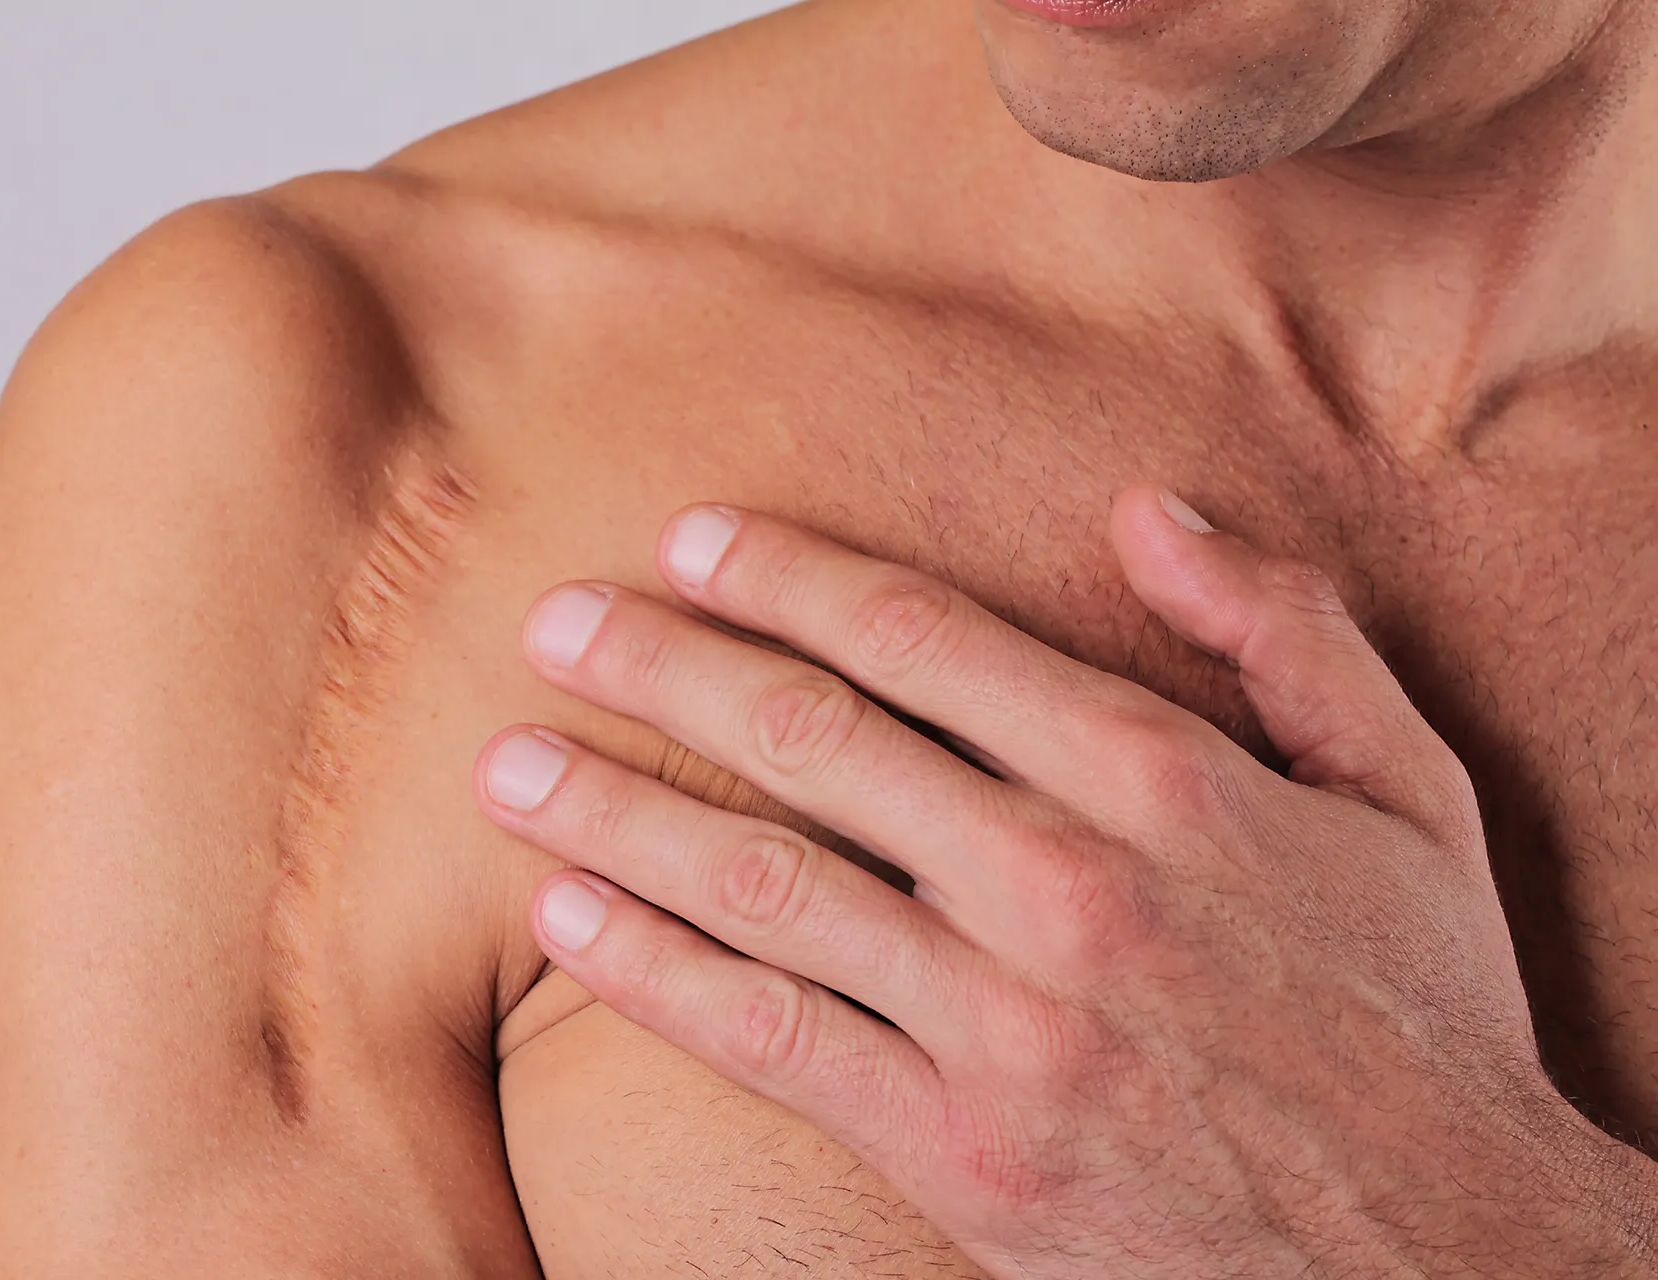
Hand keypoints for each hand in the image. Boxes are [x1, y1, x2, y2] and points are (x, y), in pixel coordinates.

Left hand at [474, 486, 1655, 1277]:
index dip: (789, 577)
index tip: (688, 543)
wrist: (1455, 1254)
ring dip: (616, 808)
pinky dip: (653, 968)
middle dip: (662, 668)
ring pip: (761, 881)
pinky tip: (567, 912)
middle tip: (553, 624)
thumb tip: (1148, 510)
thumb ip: (1285, 634)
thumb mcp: (1407, 796)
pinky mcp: (961, 1151)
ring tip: (509, 761)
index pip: (926, 639)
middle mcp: (1064, 883)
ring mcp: (1001, 1024)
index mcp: (1163, 780)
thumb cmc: (1420, 1010)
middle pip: (812, 740)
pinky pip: (769, 1036)